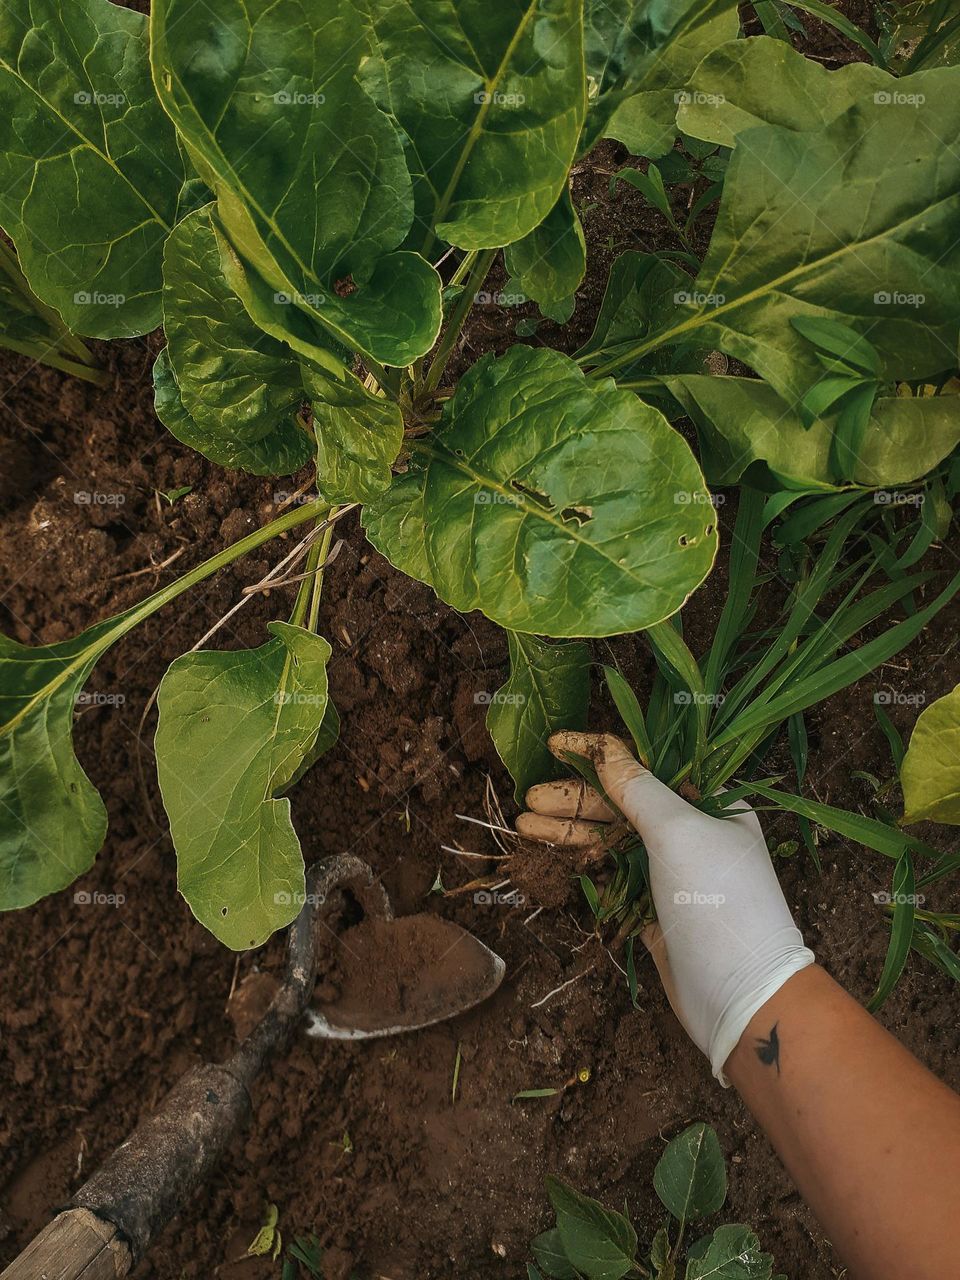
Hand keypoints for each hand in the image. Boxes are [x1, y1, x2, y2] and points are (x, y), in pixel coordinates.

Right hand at [516, 731, 813, 1082]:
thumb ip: (638, 790)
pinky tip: (550, 854)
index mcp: (712, 804)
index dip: (600, 753)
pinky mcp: (653, 907)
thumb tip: (606, 752)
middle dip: (576, 799)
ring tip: (524, 824)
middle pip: (623, 803)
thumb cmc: (718, 902)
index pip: (649, 764)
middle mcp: (693, 832)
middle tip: (530, 797)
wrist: (740, 997)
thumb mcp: (678, 833)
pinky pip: (611, 873)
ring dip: (570, 831)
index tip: (557, 745)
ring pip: (612, 839)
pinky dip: (582, 862)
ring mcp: (671, 872)